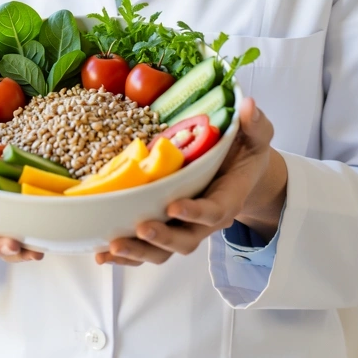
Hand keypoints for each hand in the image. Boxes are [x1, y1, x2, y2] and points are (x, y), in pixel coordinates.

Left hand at [94, 97, 285, 266]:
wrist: (242, 172)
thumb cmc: (246, 152)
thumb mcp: (256, 134)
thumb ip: (254, 123)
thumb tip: (249, 104)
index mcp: (228, 198)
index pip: (213, 211)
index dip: (194, 213)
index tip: (173, 206)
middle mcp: (206, 220)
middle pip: (185, 240)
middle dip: (161, 238)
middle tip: (139, 228)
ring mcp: (186, 227)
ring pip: (164, 251)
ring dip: (137, 251)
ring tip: (111, 247)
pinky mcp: (168, 227)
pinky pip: (148, 247)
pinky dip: (127, 253)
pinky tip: (101, 253)